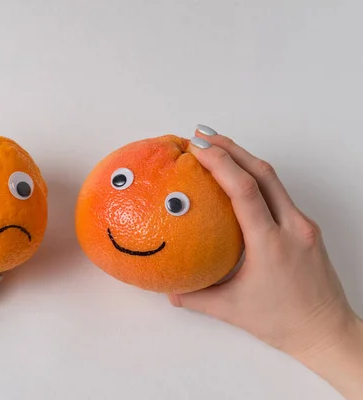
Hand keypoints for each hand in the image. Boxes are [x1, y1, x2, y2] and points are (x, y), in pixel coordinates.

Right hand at [169, 125, 362, 398]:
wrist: (328, 332)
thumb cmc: (283, 323)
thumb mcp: (231, 310)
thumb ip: (196, 297)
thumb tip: (168, 289)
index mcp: (271, 243)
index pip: (244, 191)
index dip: (220, 163)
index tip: (196, 148)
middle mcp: (292, 227)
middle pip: (262, 173)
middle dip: (230, 148)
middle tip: (201, 134)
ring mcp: (303, 225)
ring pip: (273, 179)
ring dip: (244, 158)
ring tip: (217, 146)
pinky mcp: (306, 229)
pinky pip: (279, 194)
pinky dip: (256, 177)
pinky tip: (238, 179)